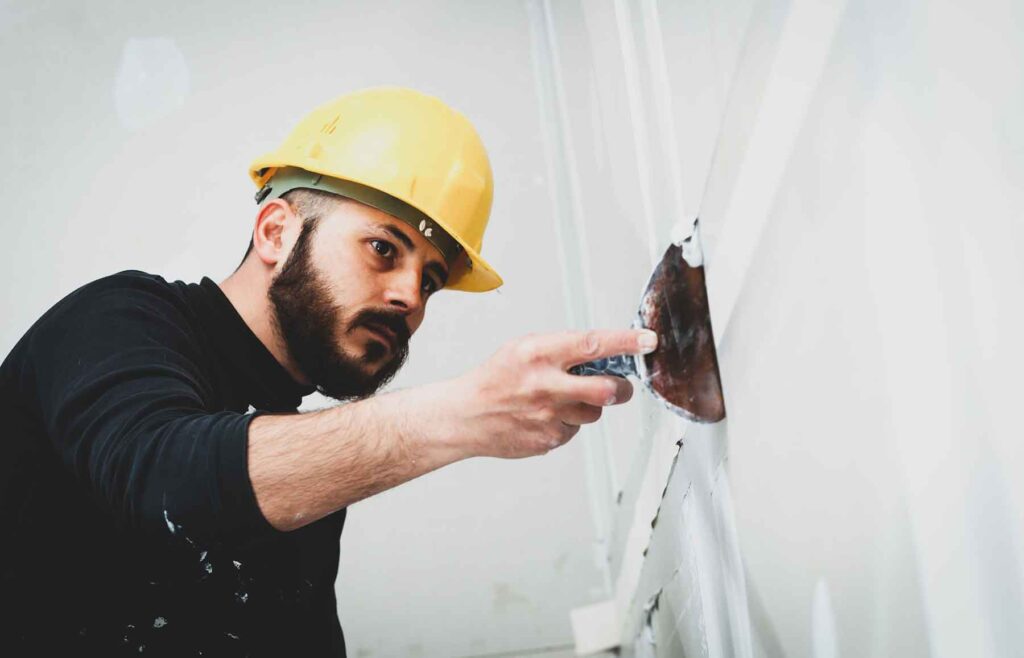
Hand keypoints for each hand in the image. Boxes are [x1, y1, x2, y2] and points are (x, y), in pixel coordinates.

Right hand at [446, 329, 657, 458]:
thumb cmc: (495, 379)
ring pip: (594, 413)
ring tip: (561, 400)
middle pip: (606, 389)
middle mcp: (545, 385)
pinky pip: (574, 430)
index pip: (592, 344)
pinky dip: (567, 423)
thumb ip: (562, 348)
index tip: (647, 341)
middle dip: (621, 388)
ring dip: (588, 406)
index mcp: (538, 353)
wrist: (464, 416)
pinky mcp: (548, 440)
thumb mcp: (523, 348)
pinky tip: (544, 417)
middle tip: (619, 385)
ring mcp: (548, 416)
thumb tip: (603, 351)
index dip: (626, 343)